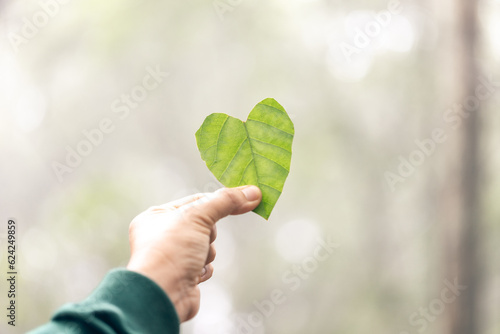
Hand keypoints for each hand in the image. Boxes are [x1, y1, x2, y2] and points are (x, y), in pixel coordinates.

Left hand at [126, 185, 261, 321]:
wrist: (163, 295)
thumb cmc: (170, 251)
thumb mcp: (198, 216)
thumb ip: (226, 201)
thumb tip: (253, 192)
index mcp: (157, 216)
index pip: (195, 200)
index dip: (219, 201)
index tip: (247, 198)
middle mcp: (161, 235)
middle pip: (204, 224)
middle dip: (209, 233)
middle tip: (201, 238)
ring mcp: (172, 256)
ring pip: (207, 246)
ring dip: (207, 253)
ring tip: (193, 261)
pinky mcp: (182, 276)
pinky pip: (204, 265)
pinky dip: (203, 269)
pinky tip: (193, 274)